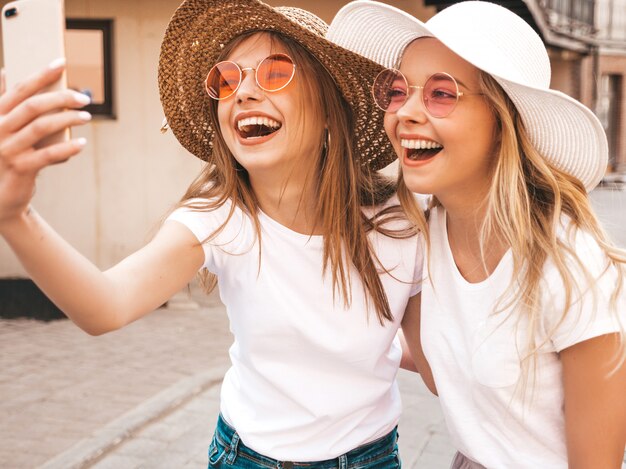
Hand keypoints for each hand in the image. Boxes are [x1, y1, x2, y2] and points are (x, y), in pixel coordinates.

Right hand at [0, 59, 90, 230]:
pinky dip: (68, 148)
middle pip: (33, 106)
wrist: (1, 194)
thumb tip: (5, 72)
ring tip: (86, 117)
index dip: (41, 75)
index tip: (60, 63)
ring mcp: (7, 149)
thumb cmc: (7, 155)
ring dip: (68, 119)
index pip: (20, 90)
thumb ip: (5, 104)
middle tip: (84, 97)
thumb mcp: (2, 128)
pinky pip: (48, 154)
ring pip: (42, 127)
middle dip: (61, 98)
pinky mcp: (21, 168)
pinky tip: (82, 144)